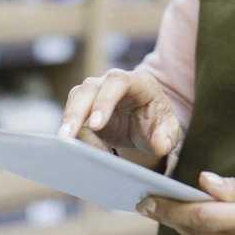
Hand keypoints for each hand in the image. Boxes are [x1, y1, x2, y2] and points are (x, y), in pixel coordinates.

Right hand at [57, 67, 182, 158]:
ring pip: (75, 99)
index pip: (118, 82)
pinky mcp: (84, 107)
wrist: (147, 124)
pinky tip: (75, 152)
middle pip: (89, 88)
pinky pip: (71, 116)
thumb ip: (166, 136)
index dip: (104, 101)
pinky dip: (71, 132)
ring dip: (68, 121)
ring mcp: (96, 92)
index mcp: (138, 82)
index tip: (96, 125)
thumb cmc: (158, 123)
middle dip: (77, 111)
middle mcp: (112, 82)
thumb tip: (160, 145)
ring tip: (65, 146)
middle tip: (68, 137)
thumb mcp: (168, 130)